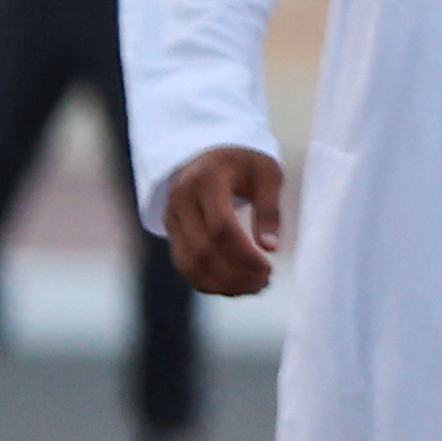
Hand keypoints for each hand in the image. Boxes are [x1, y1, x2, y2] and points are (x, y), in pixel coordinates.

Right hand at [160, 146, 284, 296]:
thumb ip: (269, 208)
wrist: (211, 152)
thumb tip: (270, 247)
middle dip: (235, 274)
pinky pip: (184, 263)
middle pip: (203, 250)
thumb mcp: (267, 174)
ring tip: (253, 288)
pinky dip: (207, 281)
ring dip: (221, 283)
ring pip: (189, 263)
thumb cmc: (245, 162)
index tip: (269, 269)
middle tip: (265, 282)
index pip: (221, 228)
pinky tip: (234, 286)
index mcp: (207, 181)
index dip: (245, 255)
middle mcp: (182, 199)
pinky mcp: (171, 230)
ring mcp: (172, 216)